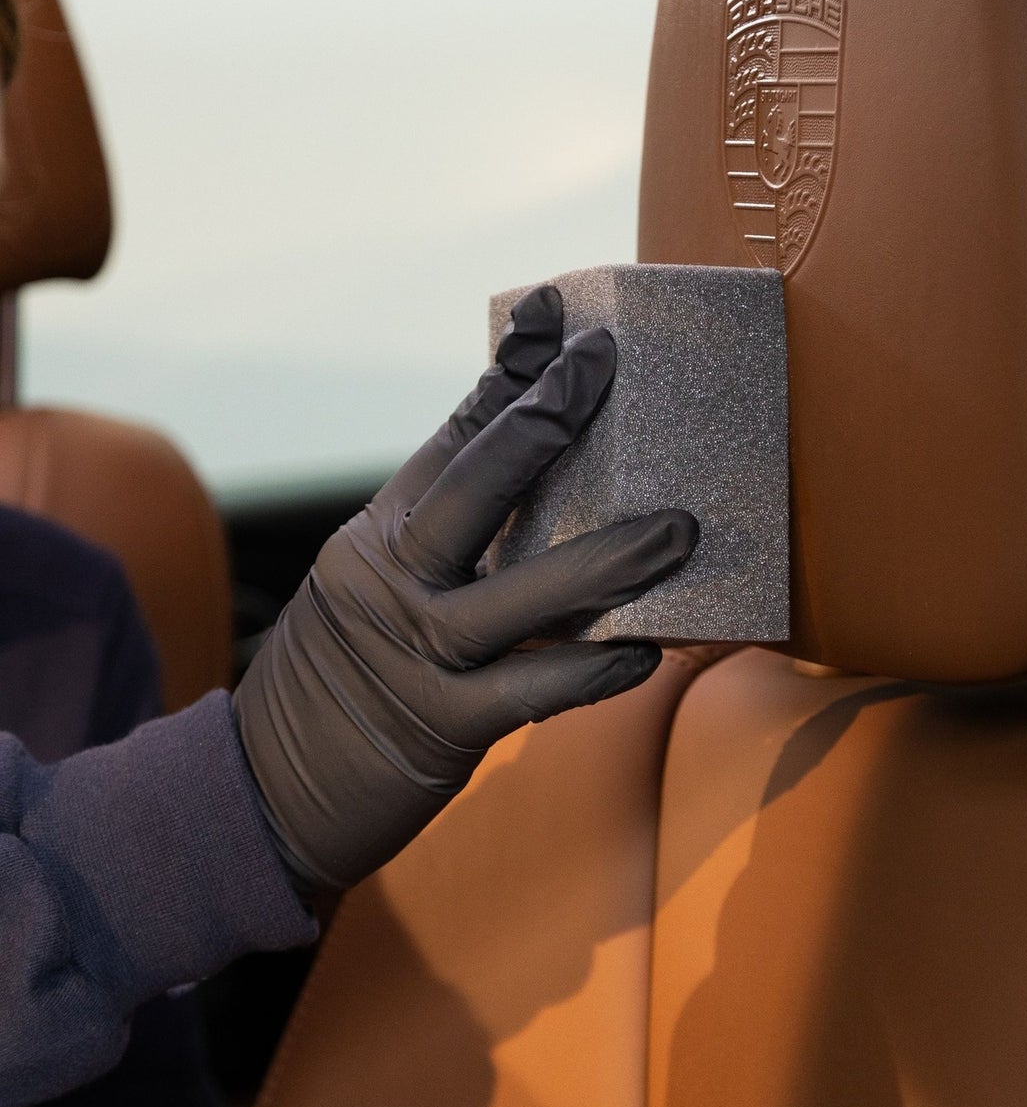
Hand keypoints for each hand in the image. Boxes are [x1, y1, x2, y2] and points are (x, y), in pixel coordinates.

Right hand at [234, 286, 697, 896]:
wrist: (266, 794)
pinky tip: (645, 654)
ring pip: (514, 596)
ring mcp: (415, 654)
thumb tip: (541, 473)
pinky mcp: (441, 726)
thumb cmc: (349, 680)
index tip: (555, 312)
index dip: (506, 375)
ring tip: (680, 530)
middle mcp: (389, 582)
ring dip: (604, 560)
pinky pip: (531, 693)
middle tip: (605, 365)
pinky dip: (590, 673)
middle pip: (468, 488)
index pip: (449, 441)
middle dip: (541, 421)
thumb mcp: (376, 590)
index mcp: (377, 539)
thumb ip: (446, 538)